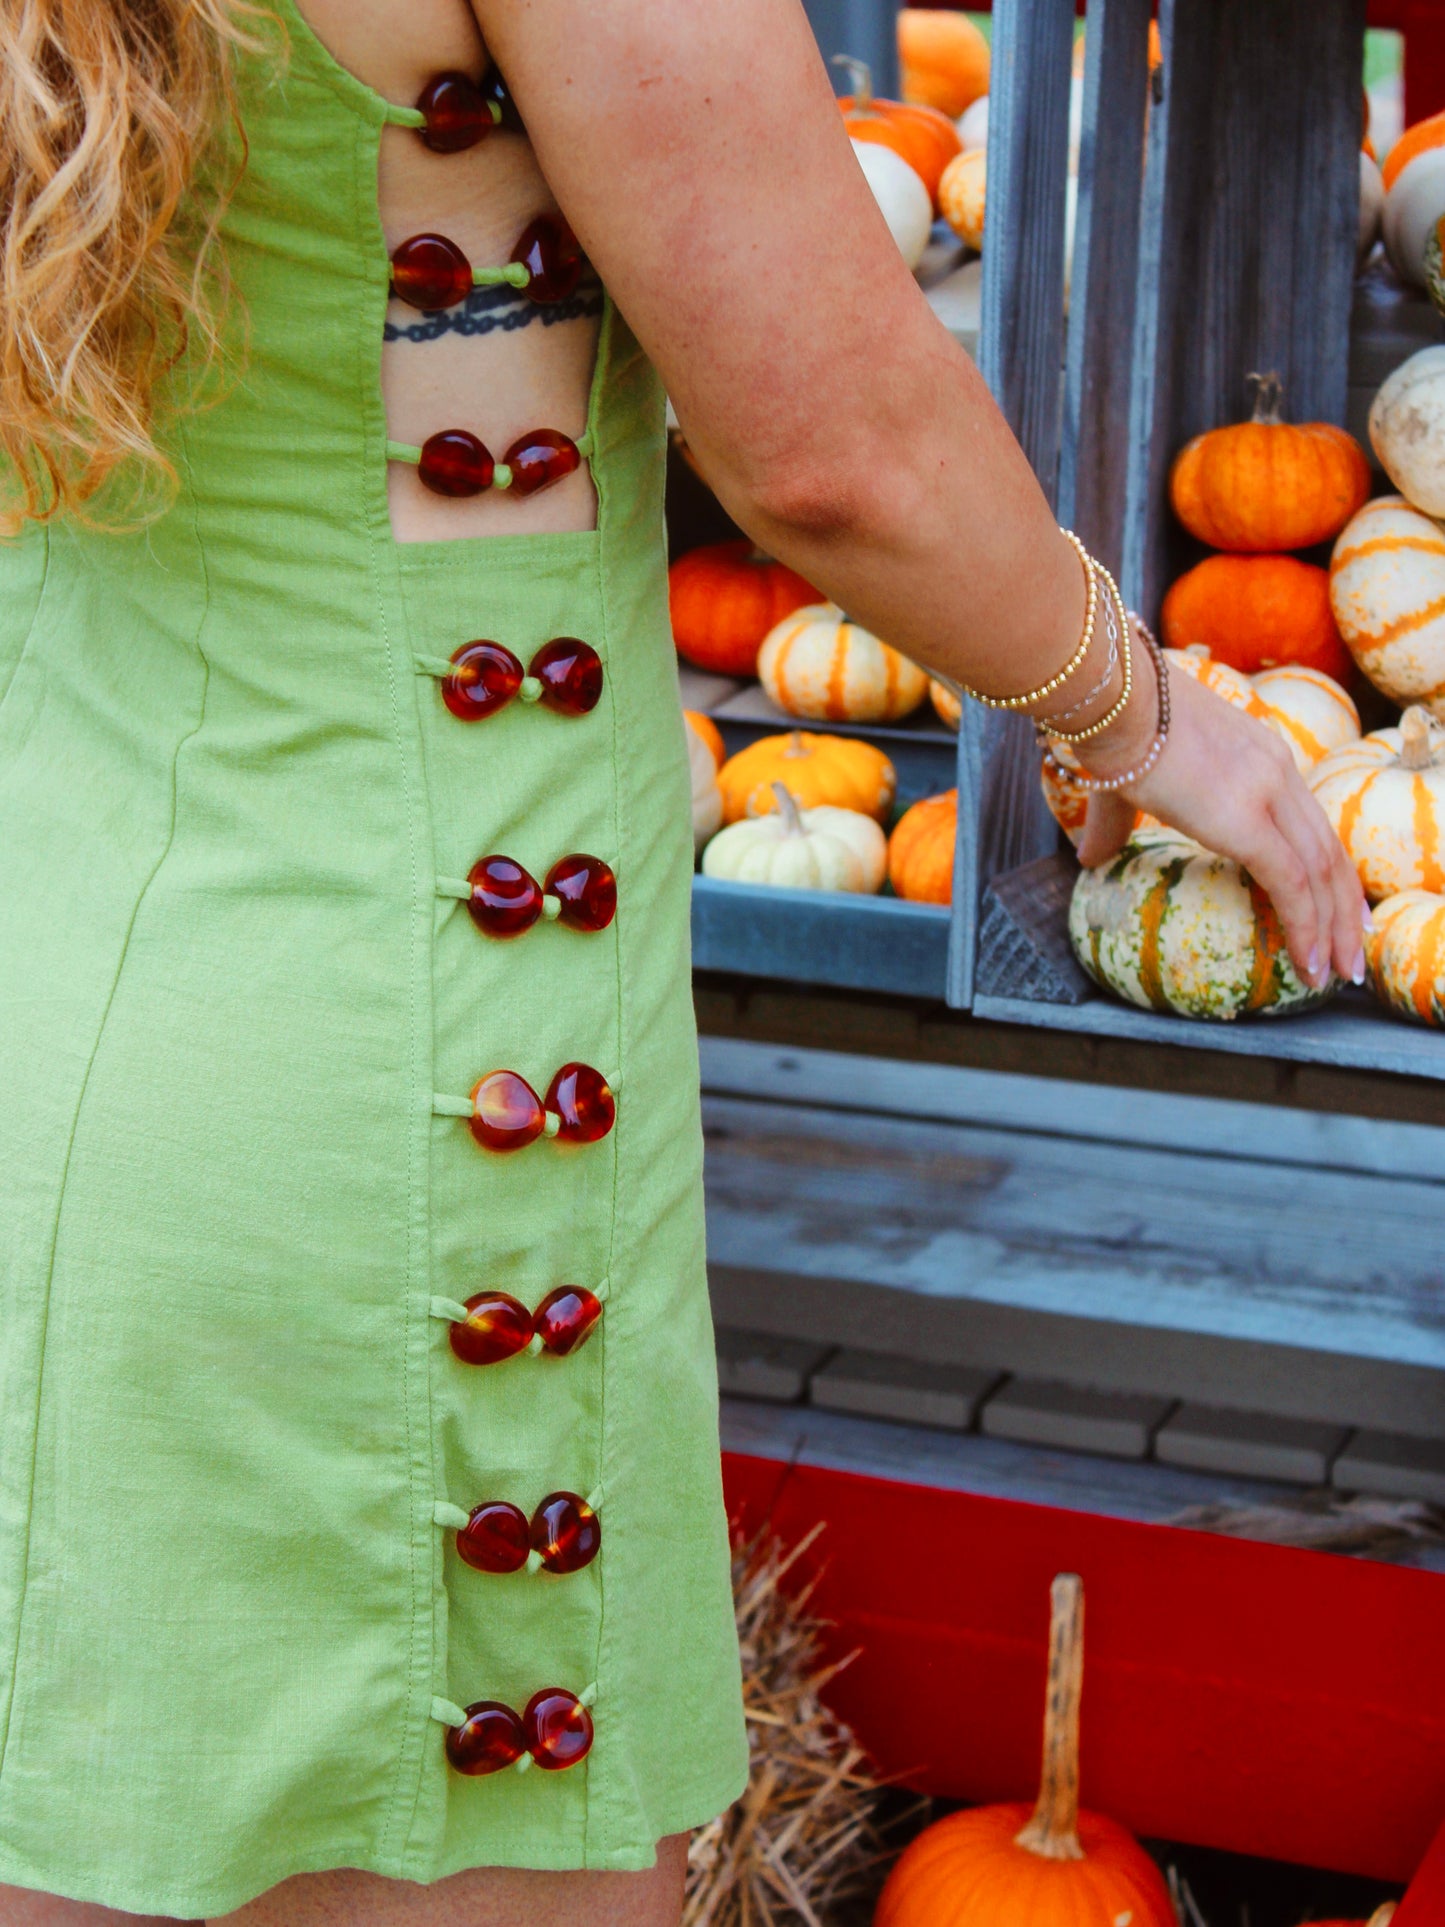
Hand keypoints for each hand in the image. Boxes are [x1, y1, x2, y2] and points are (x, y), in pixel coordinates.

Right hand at [1075, 653, 1367, 990]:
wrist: (1111, 701)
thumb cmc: (1109, 729)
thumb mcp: (1121, 785)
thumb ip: (1114, 825)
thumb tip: (1089, 859)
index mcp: (1258, 754)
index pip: (1308, 821)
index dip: (1327, 866)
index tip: (1335, 904)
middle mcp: (1276, 770)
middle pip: (1329, 848)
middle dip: (1345, 904)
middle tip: (1351, 949)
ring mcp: (1268, 792)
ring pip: (1322, 871)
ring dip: (1336, 927)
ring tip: (1339, 972)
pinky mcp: (1248, 820)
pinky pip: (1291, 883)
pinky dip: (1306, 927)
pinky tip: (1308, 962)